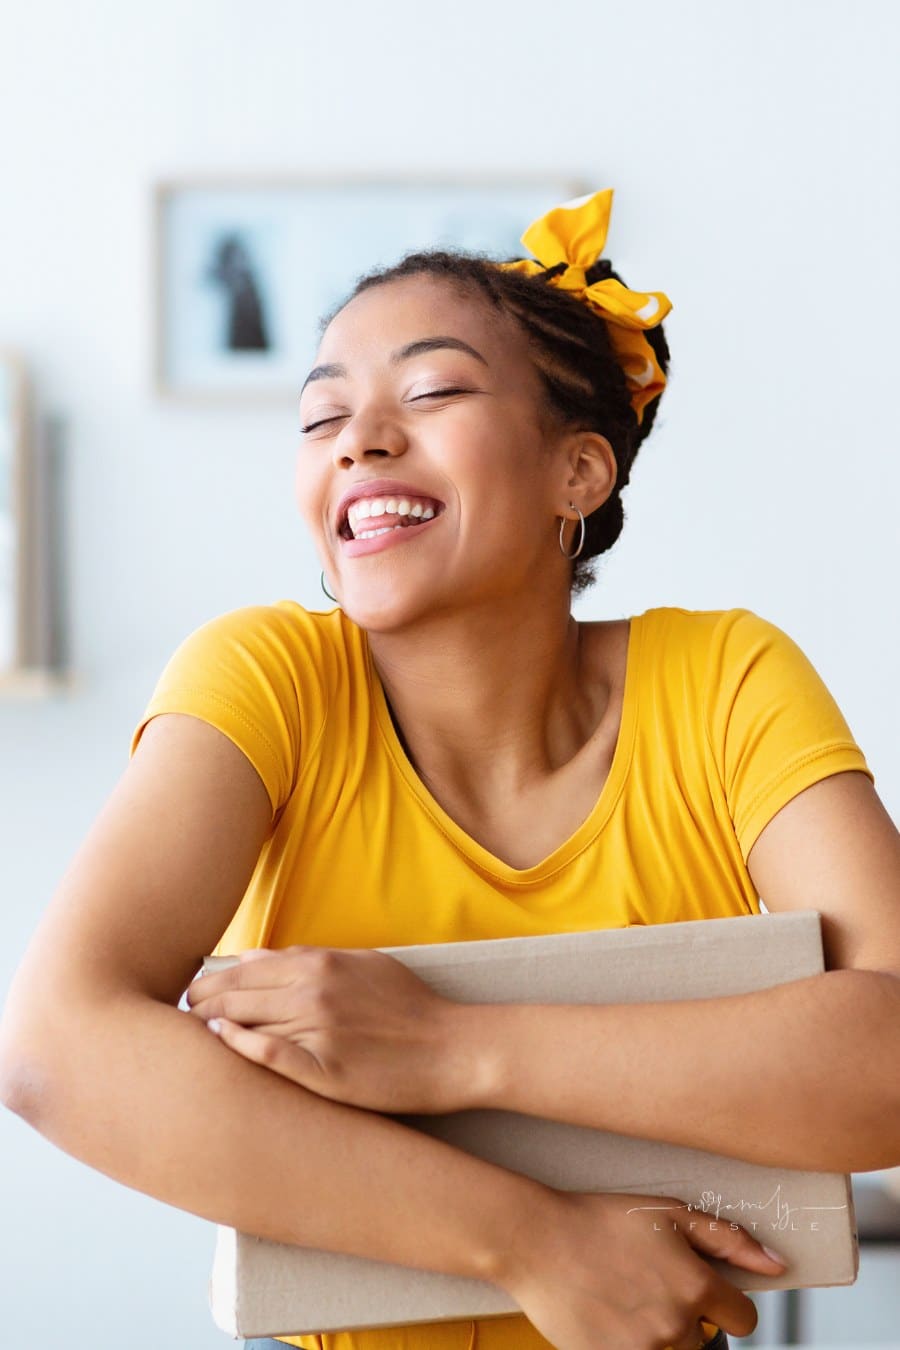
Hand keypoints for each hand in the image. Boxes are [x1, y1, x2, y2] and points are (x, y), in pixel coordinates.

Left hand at [185, 945, 479, 1113]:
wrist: (452, 1048)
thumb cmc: (410, 1006)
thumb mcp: (363, 964)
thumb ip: (308, 958)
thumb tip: (254, 957)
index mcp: (319, 963)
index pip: (244, 969)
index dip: (210, 983)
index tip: (194, 996)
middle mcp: (312, 990)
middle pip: (234, 994)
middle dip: (199, 1004)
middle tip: (181, 1017)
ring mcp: (317, 1029)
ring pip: (244, 1023)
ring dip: (211, 1028)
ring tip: (187, 1040)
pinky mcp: (324, 1069)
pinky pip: (269, 1056)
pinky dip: (240, 1047)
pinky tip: (222, 1044)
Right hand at [494, 1187, 785, 1349]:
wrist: (536, 1240)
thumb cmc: (599, 1219)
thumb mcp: (668, 1213)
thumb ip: (728, 1240)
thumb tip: (778, 1264)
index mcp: (695, 1285)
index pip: (743, 1319)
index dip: (723, 1303)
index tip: (699, 1291)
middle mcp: (675, 1325)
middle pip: (705, 1341)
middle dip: (685, 1319)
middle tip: (647, 1288)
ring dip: (659, 1337)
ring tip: (626, 1302)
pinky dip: (629, 1344)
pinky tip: (610, 1319)